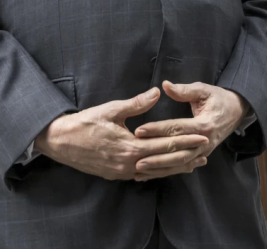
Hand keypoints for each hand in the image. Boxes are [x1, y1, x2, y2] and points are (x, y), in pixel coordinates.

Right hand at [34, 87, 209, 180]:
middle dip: (187, 155)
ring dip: (176, 167)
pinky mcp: (117, 174)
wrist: (61, 142)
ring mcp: (123, 172)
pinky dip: (159, 171)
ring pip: (156, 171)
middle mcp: (129, 165)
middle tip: (206, 150)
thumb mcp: (112, 109)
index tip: (202, 137)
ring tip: (195, 162)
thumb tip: (158, 91)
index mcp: (130, 147)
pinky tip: (168, 168)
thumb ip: (137, 103)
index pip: (165, 144)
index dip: (185, 140)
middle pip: (165, 162)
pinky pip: (144, 174)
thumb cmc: (85, 123)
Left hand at [132, 81, 249, 181]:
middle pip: (177, 152)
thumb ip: (184, 90)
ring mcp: (203, 152)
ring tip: (139, 171)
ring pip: (179, 163)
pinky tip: (150, 175)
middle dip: (155, 156)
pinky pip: (182, 166)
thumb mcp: (204, 90)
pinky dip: (166, 172)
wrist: (237, 111)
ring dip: (159, 168)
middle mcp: (204, 142)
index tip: (139, 131)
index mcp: (204, 124)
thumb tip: (165, 85)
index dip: (157, 129)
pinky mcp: (201, 156)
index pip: (176, 128)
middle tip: (135, 158)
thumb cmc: (218, 98)